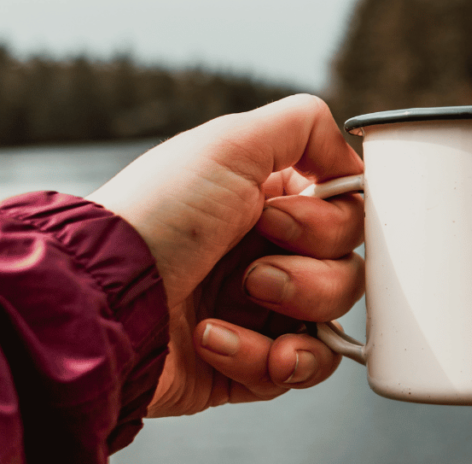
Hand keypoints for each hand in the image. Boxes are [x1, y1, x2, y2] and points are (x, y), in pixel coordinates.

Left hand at [88, 94, 364, 416]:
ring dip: (293, 311)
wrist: (98, 305)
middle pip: (349, 269)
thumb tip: (351, 158)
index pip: (348, 215)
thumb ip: (305, 125)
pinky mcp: (252, 363)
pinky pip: (302, 368)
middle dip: (308, 273)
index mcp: (270, 203)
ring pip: (333, 320)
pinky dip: (267, 359)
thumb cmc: (153, 220)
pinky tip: (217, 340)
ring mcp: (262, 312)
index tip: (278, 218)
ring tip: (234, 304)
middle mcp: (270, 254)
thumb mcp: (227, 144)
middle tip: (252, 270)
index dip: (329, 222)